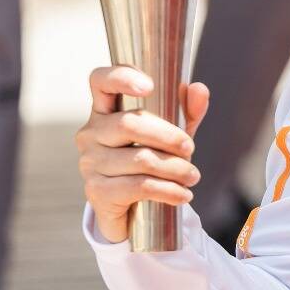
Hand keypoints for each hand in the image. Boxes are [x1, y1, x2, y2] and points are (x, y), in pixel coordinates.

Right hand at [77, 66, 209, 244]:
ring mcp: (90, 163)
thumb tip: (199, 89)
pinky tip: (183, 195)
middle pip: (129, 123)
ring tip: (192, 176)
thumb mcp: (171, 135)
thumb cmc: (150, 161)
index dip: (122, 77)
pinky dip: (168, 190)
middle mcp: (91, 133)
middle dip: (169, 136)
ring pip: (140, 159)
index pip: (101, 81)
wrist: (131, 211)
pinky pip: (139, 186)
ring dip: (175, 168)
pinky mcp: (96, 192)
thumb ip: (187, 111)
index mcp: (105, 110)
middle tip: (190, 148)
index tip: (150, 86)